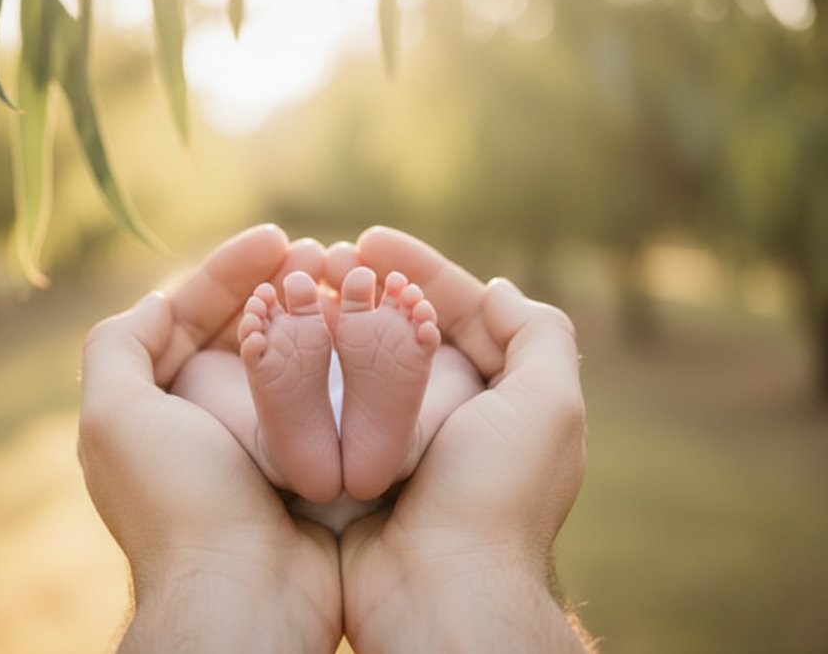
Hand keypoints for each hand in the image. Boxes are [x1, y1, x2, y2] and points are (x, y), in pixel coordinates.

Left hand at [78, 225, 341, 652]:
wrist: (243, 591)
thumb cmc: (178, 501)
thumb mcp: (116, 416)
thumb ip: (117, 347)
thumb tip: (155, 303)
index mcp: (153, 403)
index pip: (185, 313)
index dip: (227, 269)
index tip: (277, 237)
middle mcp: (200, 419)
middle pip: (238, 329)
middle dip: (276, 284)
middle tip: (322, 253)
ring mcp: (253, 442)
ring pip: (284, 357)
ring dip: (313, 315)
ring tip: (348, 281)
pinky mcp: (302, 464)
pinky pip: (320, 397)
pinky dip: (340, 360)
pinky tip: (369, 331)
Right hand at [329, 227, 590, 652]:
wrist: (437, 589)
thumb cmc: (493, 494)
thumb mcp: (547, 404)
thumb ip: (537, 335)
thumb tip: (498, 289)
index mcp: (501, 396)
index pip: (463, 310)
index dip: (422, 268)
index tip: (371, 237)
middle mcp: (453, 415)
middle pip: (410, 329)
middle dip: (370, 286)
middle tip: (324, 257)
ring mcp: (402, 443)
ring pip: (365, 363)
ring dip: (335, 320)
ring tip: (297, 286)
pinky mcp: (356, 468)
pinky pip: (331, 406)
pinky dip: (310, 370)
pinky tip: (280, 337)